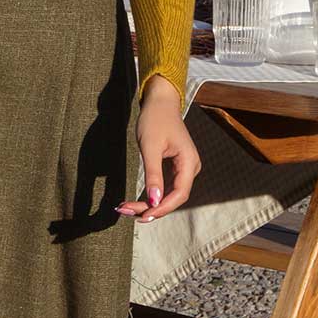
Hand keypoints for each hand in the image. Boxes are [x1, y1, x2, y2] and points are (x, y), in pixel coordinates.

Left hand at [115, 75, 200, 222]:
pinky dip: (151, 196)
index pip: (179, 194)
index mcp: (189, 162)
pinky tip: (137, 202)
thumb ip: (153, 175)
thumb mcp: (150, 147)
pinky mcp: (175, 168)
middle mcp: (190, 168)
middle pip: (174, 198)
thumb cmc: (155, 119)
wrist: (159, 102)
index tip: (143, 215)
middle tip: (127, 212)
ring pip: (168, 195)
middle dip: (152, 208)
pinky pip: (165, 188)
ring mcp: (184, 168)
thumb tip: (153, 201)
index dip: (162, 208)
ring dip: (150, 204)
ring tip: (127, 209)